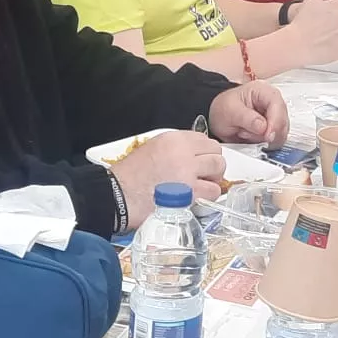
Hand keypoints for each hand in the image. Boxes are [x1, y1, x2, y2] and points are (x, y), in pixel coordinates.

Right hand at [110, 130, 225, 223]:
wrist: (118, 196)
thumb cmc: (129, 176)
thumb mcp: (151, 149)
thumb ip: (174, 149)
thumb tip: (193, 155)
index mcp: (172, 140)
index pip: (204, 139)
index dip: (205, 152)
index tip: (201, 160)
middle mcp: (183, 152)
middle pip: (216, 152)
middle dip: (212, 164)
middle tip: (204, 175)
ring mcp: (188, 172)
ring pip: (219, 169)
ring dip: (213, 179)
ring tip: (201, 186)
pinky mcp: (190, 193)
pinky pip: (213, 191)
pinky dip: (208, 196)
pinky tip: (197, 198)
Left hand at [209, 81, 290, 146]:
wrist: (219, 116)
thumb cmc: (224, 108)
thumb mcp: (230, 111)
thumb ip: (247, 119)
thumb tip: (264, 127)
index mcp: (264, 91)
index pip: (278, 106)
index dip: (275, 122)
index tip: (267, 136)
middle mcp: (273, 103)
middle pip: (283, 122)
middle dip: (266, 133)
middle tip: (246, 134)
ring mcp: (275, 117)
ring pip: (280, 134)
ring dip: (262, 139)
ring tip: (243, 133)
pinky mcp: (273, 130)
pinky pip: (275, 141)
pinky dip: (262, 144)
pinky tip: (249, 138)